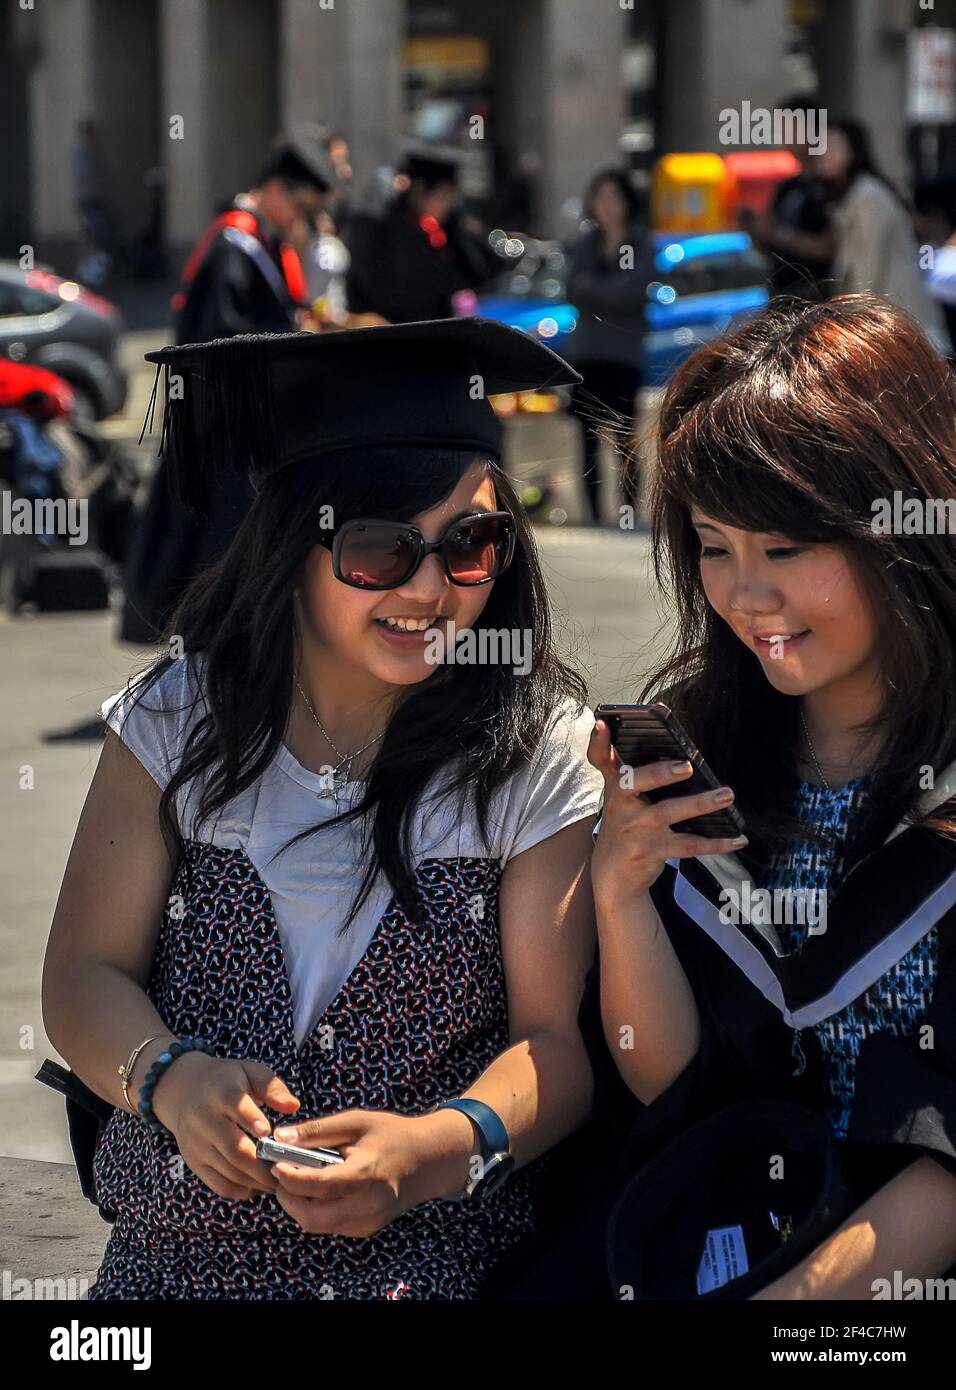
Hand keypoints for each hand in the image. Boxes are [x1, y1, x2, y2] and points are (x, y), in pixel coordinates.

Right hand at [151, 1052, 300, 1200]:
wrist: (185, 1091)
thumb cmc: (228, 1081)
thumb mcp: (250, 1072)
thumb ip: (272, 1087)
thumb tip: (293, 1106)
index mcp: (221, 1092)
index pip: (235, 1106)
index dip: (252, 1119)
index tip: (269, 1132)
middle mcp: (204, 1120)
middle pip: (233, 1147)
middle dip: (262, 1163)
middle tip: (287, 1168)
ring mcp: (197, 1144)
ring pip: (229, 1171)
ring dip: (257, 1180)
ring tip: (279, 1179)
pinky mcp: (194, 1163)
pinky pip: (219, 1185)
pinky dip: (242, 1190)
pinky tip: (259, 1185)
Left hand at [268, 1110, 446, 1237]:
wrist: (428, 1160)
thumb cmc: (392, 1135)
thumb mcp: (357, 1122)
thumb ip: (318, 1130)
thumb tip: (281, 1136)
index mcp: (366, 1173)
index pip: (319, 1186)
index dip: (290, 1178)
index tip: (276, 1164)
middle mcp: (368, 1204)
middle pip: (312, 1218)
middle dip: (288, 1198)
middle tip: (281, 1175)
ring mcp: (368, 1221)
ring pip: (318, 1224)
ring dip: (300, 1205)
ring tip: (299, 1178)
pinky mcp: (366, 1228)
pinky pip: (331, 1224)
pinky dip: (317, 1209)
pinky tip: (320, 1188)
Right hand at [587, 719, 746, 907]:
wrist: (613, 876)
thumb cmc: (625, 826)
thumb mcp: (622, 799)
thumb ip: (640, 774)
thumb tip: (682, 756)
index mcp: (615, 785)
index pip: (600, 758)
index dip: (599, 741)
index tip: (603, 723)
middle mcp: (620, 804)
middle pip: (634, 782)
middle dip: (660, 773)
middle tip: (687, 766)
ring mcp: (635, 829)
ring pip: (669, 812)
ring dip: (701, 804)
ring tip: (726, 795)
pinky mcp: (651, 851)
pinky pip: (688, 845)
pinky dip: (716, 843)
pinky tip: (737, 839)